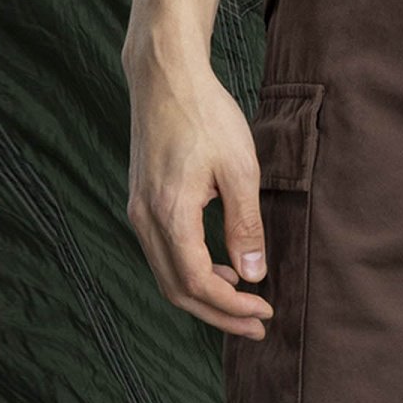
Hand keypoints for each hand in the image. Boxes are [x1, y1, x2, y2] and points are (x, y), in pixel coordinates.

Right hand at [124, 52, 274, 339]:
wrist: (165, 77)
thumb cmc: (206, 114)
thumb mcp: (240, 169)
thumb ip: (246, 226)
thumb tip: (252, 275)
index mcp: (170, 213)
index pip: (198, 283)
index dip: (232, 306)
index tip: (265, 310)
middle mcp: (145, 219)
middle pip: (177, 291)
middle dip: (218, 315)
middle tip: (257, 325)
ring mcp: (137, 211)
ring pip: (167, 276)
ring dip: (204, 296)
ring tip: (243, 302)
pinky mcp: (140, 202)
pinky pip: (162, 254)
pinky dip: (190, 272)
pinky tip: (221, 267)